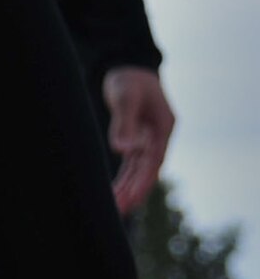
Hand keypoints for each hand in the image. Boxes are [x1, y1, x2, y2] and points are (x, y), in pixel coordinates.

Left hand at [104, 66, 173, 216]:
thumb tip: (123, 150)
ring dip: (128, 189)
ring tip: (116, 209)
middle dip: (135, 191)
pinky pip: (131, 165)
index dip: (144, 181)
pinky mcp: (136, 140)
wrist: (127, 67)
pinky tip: (114, 194)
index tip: (133, 198)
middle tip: (120, 211)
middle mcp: (158, 136)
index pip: (155, 160)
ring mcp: (148, 139)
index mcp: (163, 126)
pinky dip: (123, 179)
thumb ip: (124, 124)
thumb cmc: (128, 80)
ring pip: (139, 170)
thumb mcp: (125, 98)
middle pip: (148, 169)